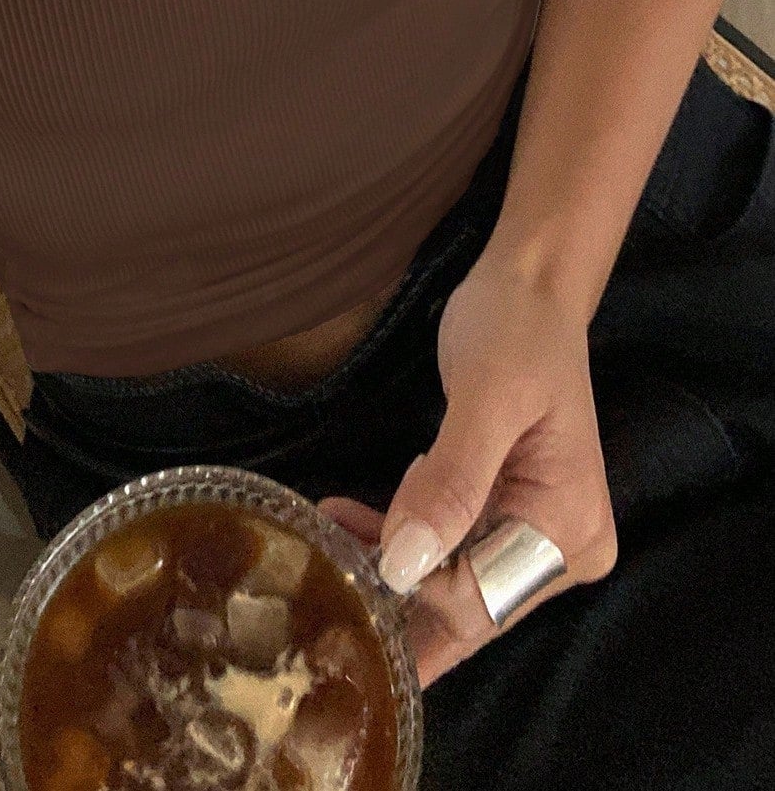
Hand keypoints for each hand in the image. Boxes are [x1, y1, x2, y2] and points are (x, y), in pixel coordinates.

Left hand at [318, 253, 618, 687]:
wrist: (528, 287)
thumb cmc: (515, 330)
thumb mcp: (483, 398)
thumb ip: (451, 483)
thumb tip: (405, 565)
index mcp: (568, 532)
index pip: (480, 600)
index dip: (412, 587)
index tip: (350, 562)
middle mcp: (562, 549)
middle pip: (467, 604)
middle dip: (396, 588)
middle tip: (324, 565)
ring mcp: (534, 532)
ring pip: (449, 581)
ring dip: (388, 564)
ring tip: (328, 530)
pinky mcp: (505, 511)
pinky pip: (448, 548)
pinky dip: (399, 539)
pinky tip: (349, 517)